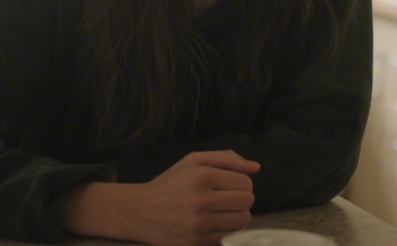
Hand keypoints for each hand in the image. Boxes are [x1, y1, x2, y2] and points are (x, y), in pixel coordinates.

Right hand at [57, 150, 259, 245]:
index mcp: (201, 176)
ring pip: (242, 221)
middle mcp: (200, 201)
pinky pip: (228, 237)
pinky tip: (213, 224)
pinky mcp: (195, 243)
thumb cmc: (171, 183)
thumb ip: (226, 159)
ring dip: (237, 216)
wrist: (141, 212)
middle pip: (247, 202)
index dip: (242, 184)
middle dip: (241, 200)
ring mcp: (198, 225)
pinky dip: (225, 231)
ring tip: (222, 211)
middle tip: (227, 199)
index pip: (246, 183)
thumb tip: (255, 167)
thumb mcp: (194, 161)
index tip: (230, 186)